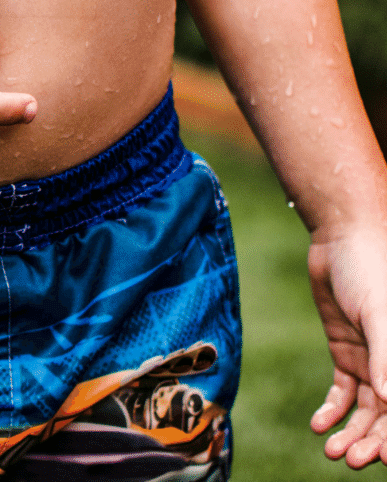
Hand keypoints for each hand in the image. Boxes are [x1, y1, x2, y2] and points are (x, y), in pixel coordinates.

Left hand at [308, 224, 386, 467]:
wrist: (342, 239)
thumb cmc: (371, 269)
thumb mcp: (379, 313)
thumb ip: (386, 356)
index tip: (385, 460)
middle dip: (372, 441)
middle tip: (348, 460)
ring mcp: (374, 359)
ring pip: (366, 409)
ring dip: (351, 432)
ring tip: (331, 452)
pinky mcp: (348, 351)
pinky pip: (343, 390)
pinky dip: (332, 410)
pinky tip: (318, 425)